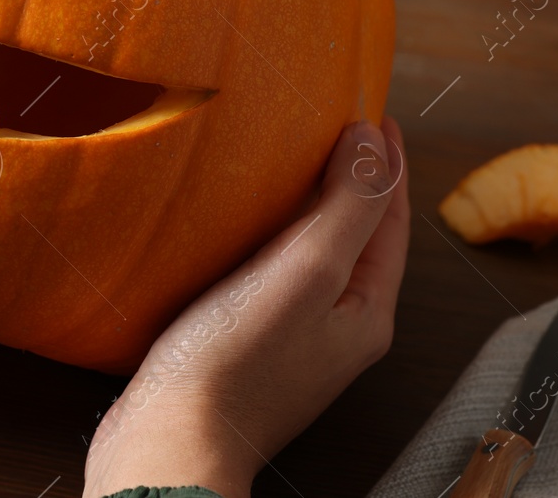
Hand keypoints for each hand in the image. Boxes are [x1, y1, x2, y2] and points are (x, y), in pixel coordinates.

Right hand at [83, 118, 409, 497]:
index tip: (374, 113)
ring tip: (292, 163)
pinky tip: (241, 224)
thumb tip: (371, 141)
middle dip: (353, 182)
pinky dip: (271, 238)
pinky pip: (274, 276)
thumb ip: (345, 206)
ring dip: (311, 207)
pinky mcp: (248, 347)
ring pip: (316, 256)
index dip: (385, 163)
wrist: (168, 444)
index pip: (390, 220)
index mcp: (365, 312)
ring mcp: (292, 340)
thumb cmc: (234, 365)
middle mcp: (336, 327)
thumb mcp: (305, 271)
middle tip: (339, 128)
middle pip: (358, 237)